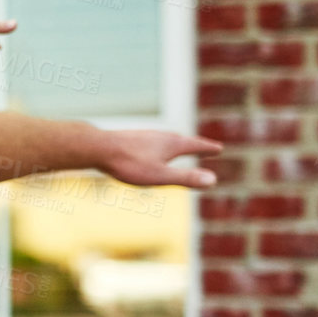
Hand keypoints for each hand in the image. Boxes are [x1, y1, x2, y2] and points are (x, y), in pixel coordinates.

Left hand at [100, 129, 222, 188]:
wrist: (97, 147)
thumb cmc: (128, 163)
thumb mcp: (160, 175)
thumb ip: (185, 178)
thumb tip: (213, 180)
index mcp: (171, 143)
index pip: (195, 145)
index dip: (208, 148)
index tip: (220, 148)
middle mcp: (160, 136)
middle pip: (183, 140)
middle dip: (195, 145)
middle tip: (206, 146)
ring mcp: (144, 136)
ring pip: (165, 139)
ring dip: (177, 143)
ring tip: (180, 146)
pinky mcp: (130, 139)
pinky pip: (150, 142)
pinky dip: (159, 145)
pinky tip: (148, 149)